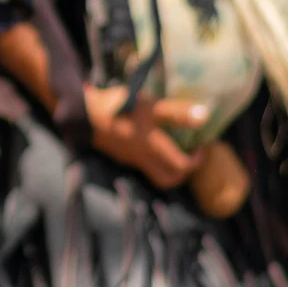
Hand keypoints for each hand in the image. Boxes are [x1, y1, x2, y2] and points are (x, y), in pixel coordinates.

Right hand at [84, 87, 207, 189]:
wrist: (82, 113)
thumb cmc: (119, 108)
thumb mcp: (151, 106)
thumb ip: (177, 112)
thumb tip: (205, 116)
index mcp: (153, 149)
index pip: (182, 167)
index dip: (196, 161)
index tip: (201, 147)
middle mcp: (142, 158)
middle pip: (166, 180)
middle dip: (182, 174)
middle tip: (188, 157)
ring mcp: (128, 157)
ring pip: (152, 173)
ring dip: (166, 167)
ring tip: (171, 149)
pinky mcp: (118, 152)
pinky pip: (139, 163)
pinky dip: (150, 158)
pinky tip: (149, 140)